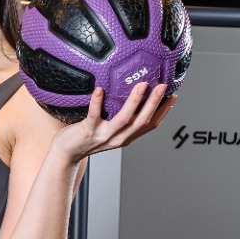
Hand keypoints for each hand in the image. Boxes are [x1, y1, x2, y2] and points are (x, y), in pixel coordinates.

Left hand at [54, 82, 174, 162]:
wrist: (66, 153)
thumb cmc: (86, 136)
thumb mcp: (108, 128)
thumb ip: (119, 115)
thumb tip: (129, 92)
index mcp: (126, 137)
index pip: (151, 125)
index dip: (163, 112)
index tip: (173, 96)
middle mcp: (118, 138)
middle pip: (142, 121)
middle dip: (155, 103)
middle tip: (163, 86)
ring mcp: (103, 135)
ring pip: (124, 119)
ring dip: (135, 102)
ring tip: (141, 85)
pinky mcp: (87, 132)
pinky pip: (94, 115)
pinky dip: (97, 102)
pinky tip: (99, 89)